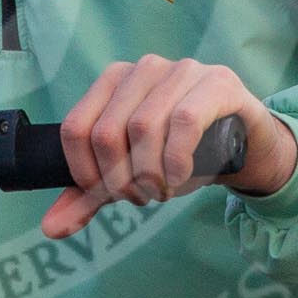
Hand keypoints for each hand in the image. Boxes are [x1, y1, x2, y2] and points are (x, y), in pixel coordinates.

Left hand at [40, 54, 297, 239]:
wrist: (245, 146)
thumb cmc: (181, 154)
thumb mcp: (132, 173)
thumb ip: (91, 196)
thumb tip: (51, 229)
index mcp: (113, 81)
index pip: (75, 129)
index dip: (85, 174)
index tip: (107, 196)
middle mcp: (144, 69)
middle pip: (107, 133)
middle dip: (120, 181)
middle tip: (142, 198)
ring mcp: (182, 70)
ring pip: (143, 127)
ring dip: (149, 175)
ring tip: (162, 191)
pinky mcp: (218, 83)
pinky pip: (185, 120)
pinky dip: (176, 160)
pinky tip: (180, 177)